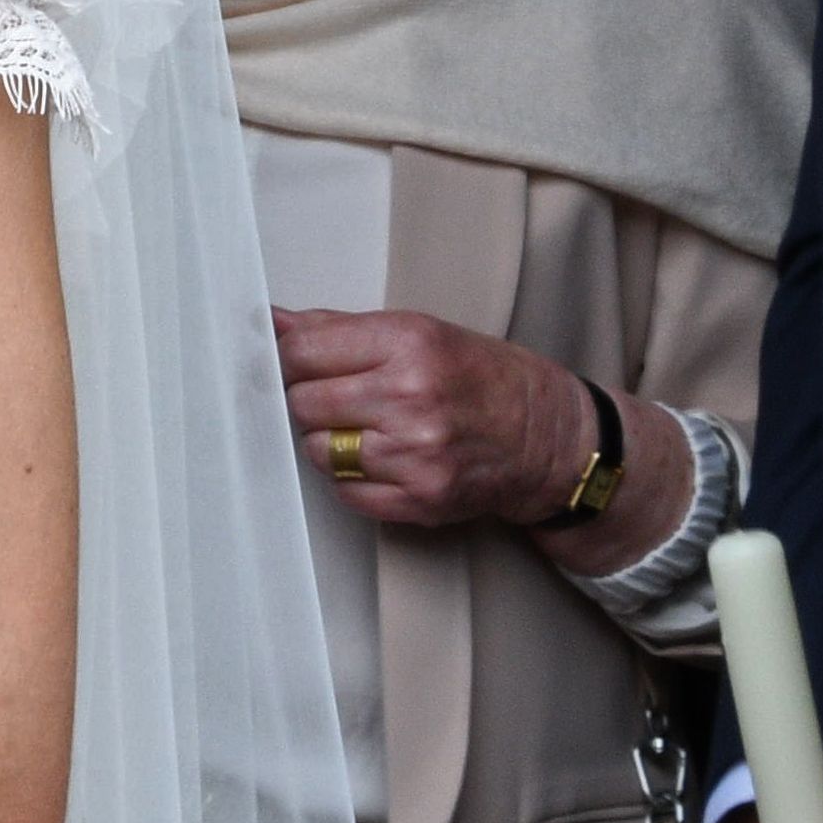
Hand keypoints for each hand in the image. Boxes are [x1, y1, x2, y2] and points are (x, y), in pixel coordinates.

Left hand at [271, 308, 626, 535]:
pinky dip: (353, 479)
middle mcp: (411, 398)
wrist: (550, 438)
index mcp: (410, 344)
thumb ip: (339, 329)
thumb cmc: (485, 379)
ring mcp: (415, 454)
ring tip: (367, 429)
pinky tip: (383, 460)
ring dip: (330, 441)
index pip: (302, 351)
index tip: (294, 362)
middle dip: (310, 400)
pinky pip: (345, 492)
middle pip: (304, 403)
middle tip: (339, 397)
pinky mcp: (419, 499)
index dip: (289, 358)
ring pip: (319, 450)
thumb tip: (272, 323)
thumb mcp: (420, 332)